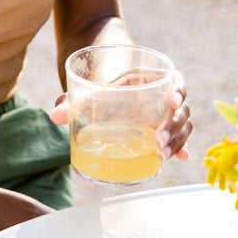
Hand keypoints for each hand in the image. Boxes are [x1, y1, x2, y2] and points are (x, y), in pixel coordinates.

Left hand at [50, 72, 191, 162]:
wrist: (100, 100)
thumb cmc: (97, 93)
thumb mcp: (88, 94)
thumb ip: (72, 102)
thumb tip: (55, 116)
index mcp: (149, 80)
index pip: (175, 80)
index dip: (179, 89)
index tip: (173, 101)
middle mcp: (162, 98)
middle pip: (181, 109)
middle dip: (174, 126)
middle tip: (157, 141)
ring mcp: (164, 116)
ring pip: (182, 126)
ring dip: (177, 141)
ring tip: (161, 156)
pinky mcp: (162, 133)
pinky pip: (179, 140)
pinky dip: (181, 149)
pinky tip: (181, 158)